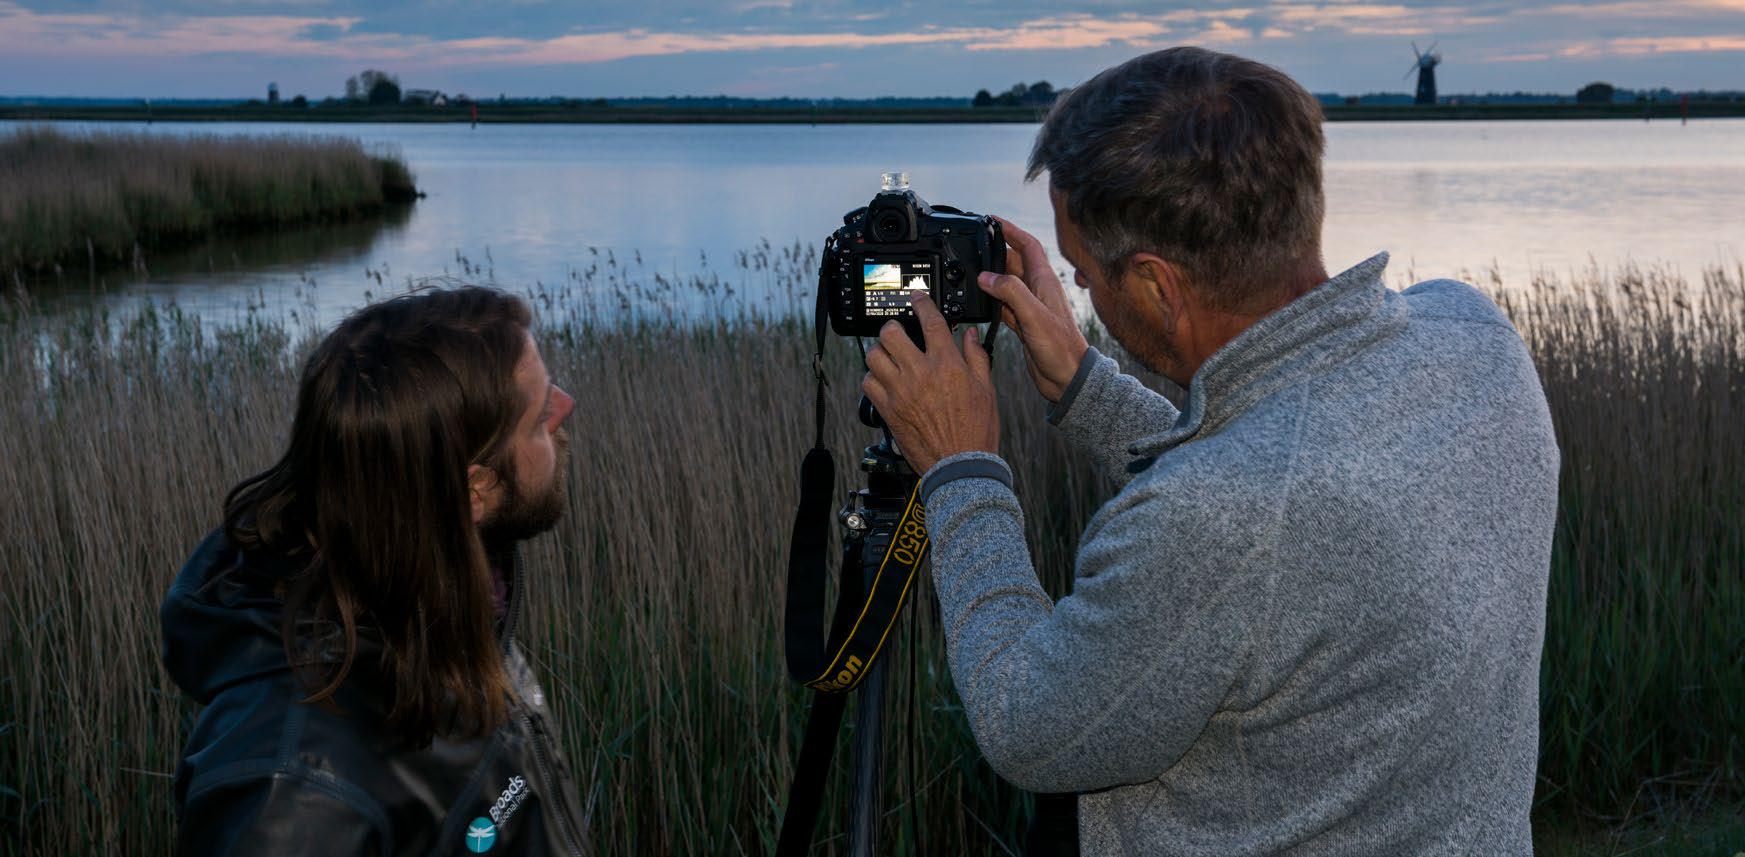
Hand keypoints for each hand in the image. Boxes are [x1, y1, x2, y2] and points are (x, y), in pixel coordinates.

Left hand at [861, 295, 999, 473]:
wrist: (960, 465)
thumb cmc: (976, 430)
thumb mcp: (986, 389)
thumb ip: (976, 358)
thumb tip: (970, 335)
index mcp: (947, 364)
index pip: (930, 321)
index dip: (922, 303)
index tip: (917, 297)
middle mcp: (920, 374)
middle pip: (891, 333)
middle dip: (894, 327)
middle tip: (899, 332)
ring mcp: (900, 391)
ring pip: (874, 356)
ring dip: (880, 352)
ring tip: (889, 356)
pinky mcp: (888, 410)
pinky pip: (868, 384)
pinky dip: (872, 378)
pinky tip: (883, 380)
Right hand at [980, 216, 1089, 402]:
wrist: (1068, 378)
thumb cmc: (1060, 348)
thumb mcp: (1034, 316)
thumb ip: (1011, 292)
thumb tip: (986, 276)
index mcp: (1044, 282)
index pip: (1028, 246)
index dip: (1011, 231)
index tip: (992, 221)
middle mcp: (1038, 291)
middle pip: (1014, 262)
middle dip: (995, 253)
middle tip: (974, 248)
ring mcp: (1031, 308)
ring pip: (1007, 284)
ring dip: (991, 277)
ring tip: (970, 273)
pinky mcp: (1024, 324)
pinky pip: (1004, 306)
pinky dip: (991, 302)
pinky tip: (979, 304)